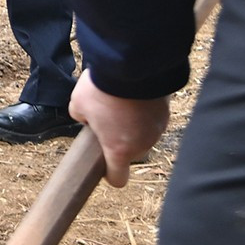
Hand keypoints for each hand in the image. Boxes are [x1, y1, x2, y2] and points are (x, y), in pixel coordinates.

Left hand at [69, 70, 170, 187]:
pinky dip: (143, 111)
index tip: (103, 164)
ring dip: (133, 125)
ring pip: (143, 134)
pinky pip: (152, 118)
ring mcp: (157, 129)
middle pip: (131, 152)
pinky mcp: (166, 112)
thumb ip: (81, 118)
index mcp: (119, 150)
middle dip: (119, 140)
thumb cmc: (101, 89)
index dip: (110, 174)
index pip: (118, 178)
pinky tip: (133, 95)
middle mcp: (142, 144)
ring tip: (119, 102)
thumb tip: (87, 118)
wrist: (130, 65)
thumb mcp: (77, 105)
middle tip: (106, 118)